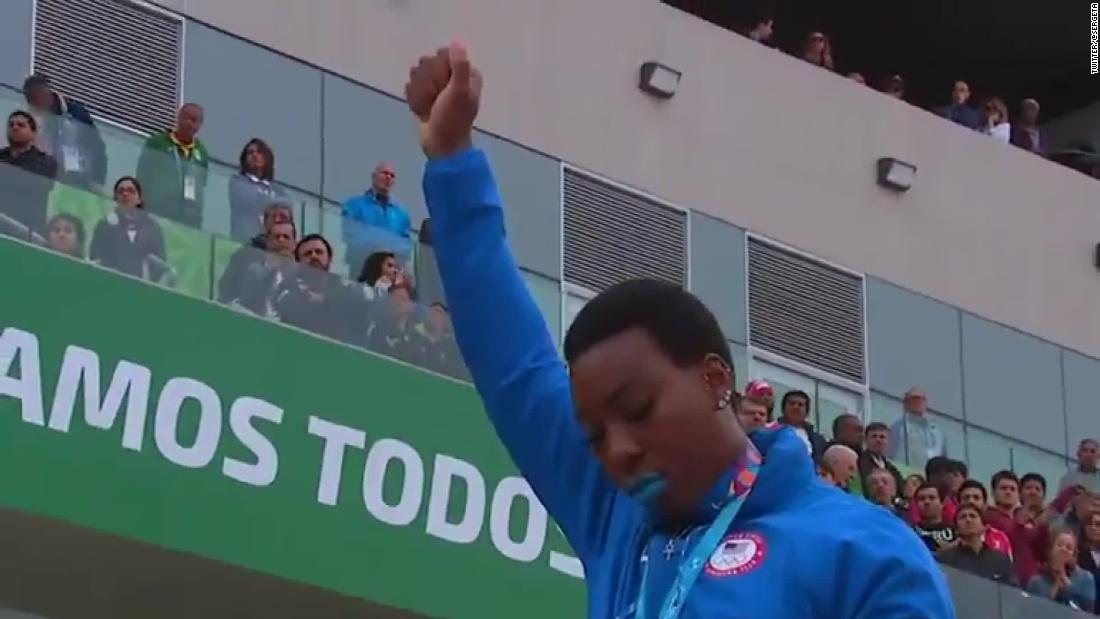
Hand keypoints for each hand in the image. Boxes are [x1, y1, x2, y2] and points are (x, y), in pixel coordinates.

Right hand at [406, 41, 482, 158]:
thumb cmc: (453, 119)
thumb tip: (457, 41)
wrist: (441, 146)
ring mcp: (438, 87)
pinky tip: (422, 111)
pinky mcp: (426, 96)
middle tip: (436, 99)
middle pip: (428, 62)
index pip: (443, 54)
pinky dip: (414, 99)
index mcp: (467, 73)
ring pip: (417, 73)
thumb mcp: (459, 91)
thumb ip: (459, 66)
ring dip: (420, 91)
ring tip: (429, 107)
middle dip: (428, 81)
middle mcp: (453, 77)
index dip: (439, 68)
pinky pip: (411, 87)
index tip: (444, 85)